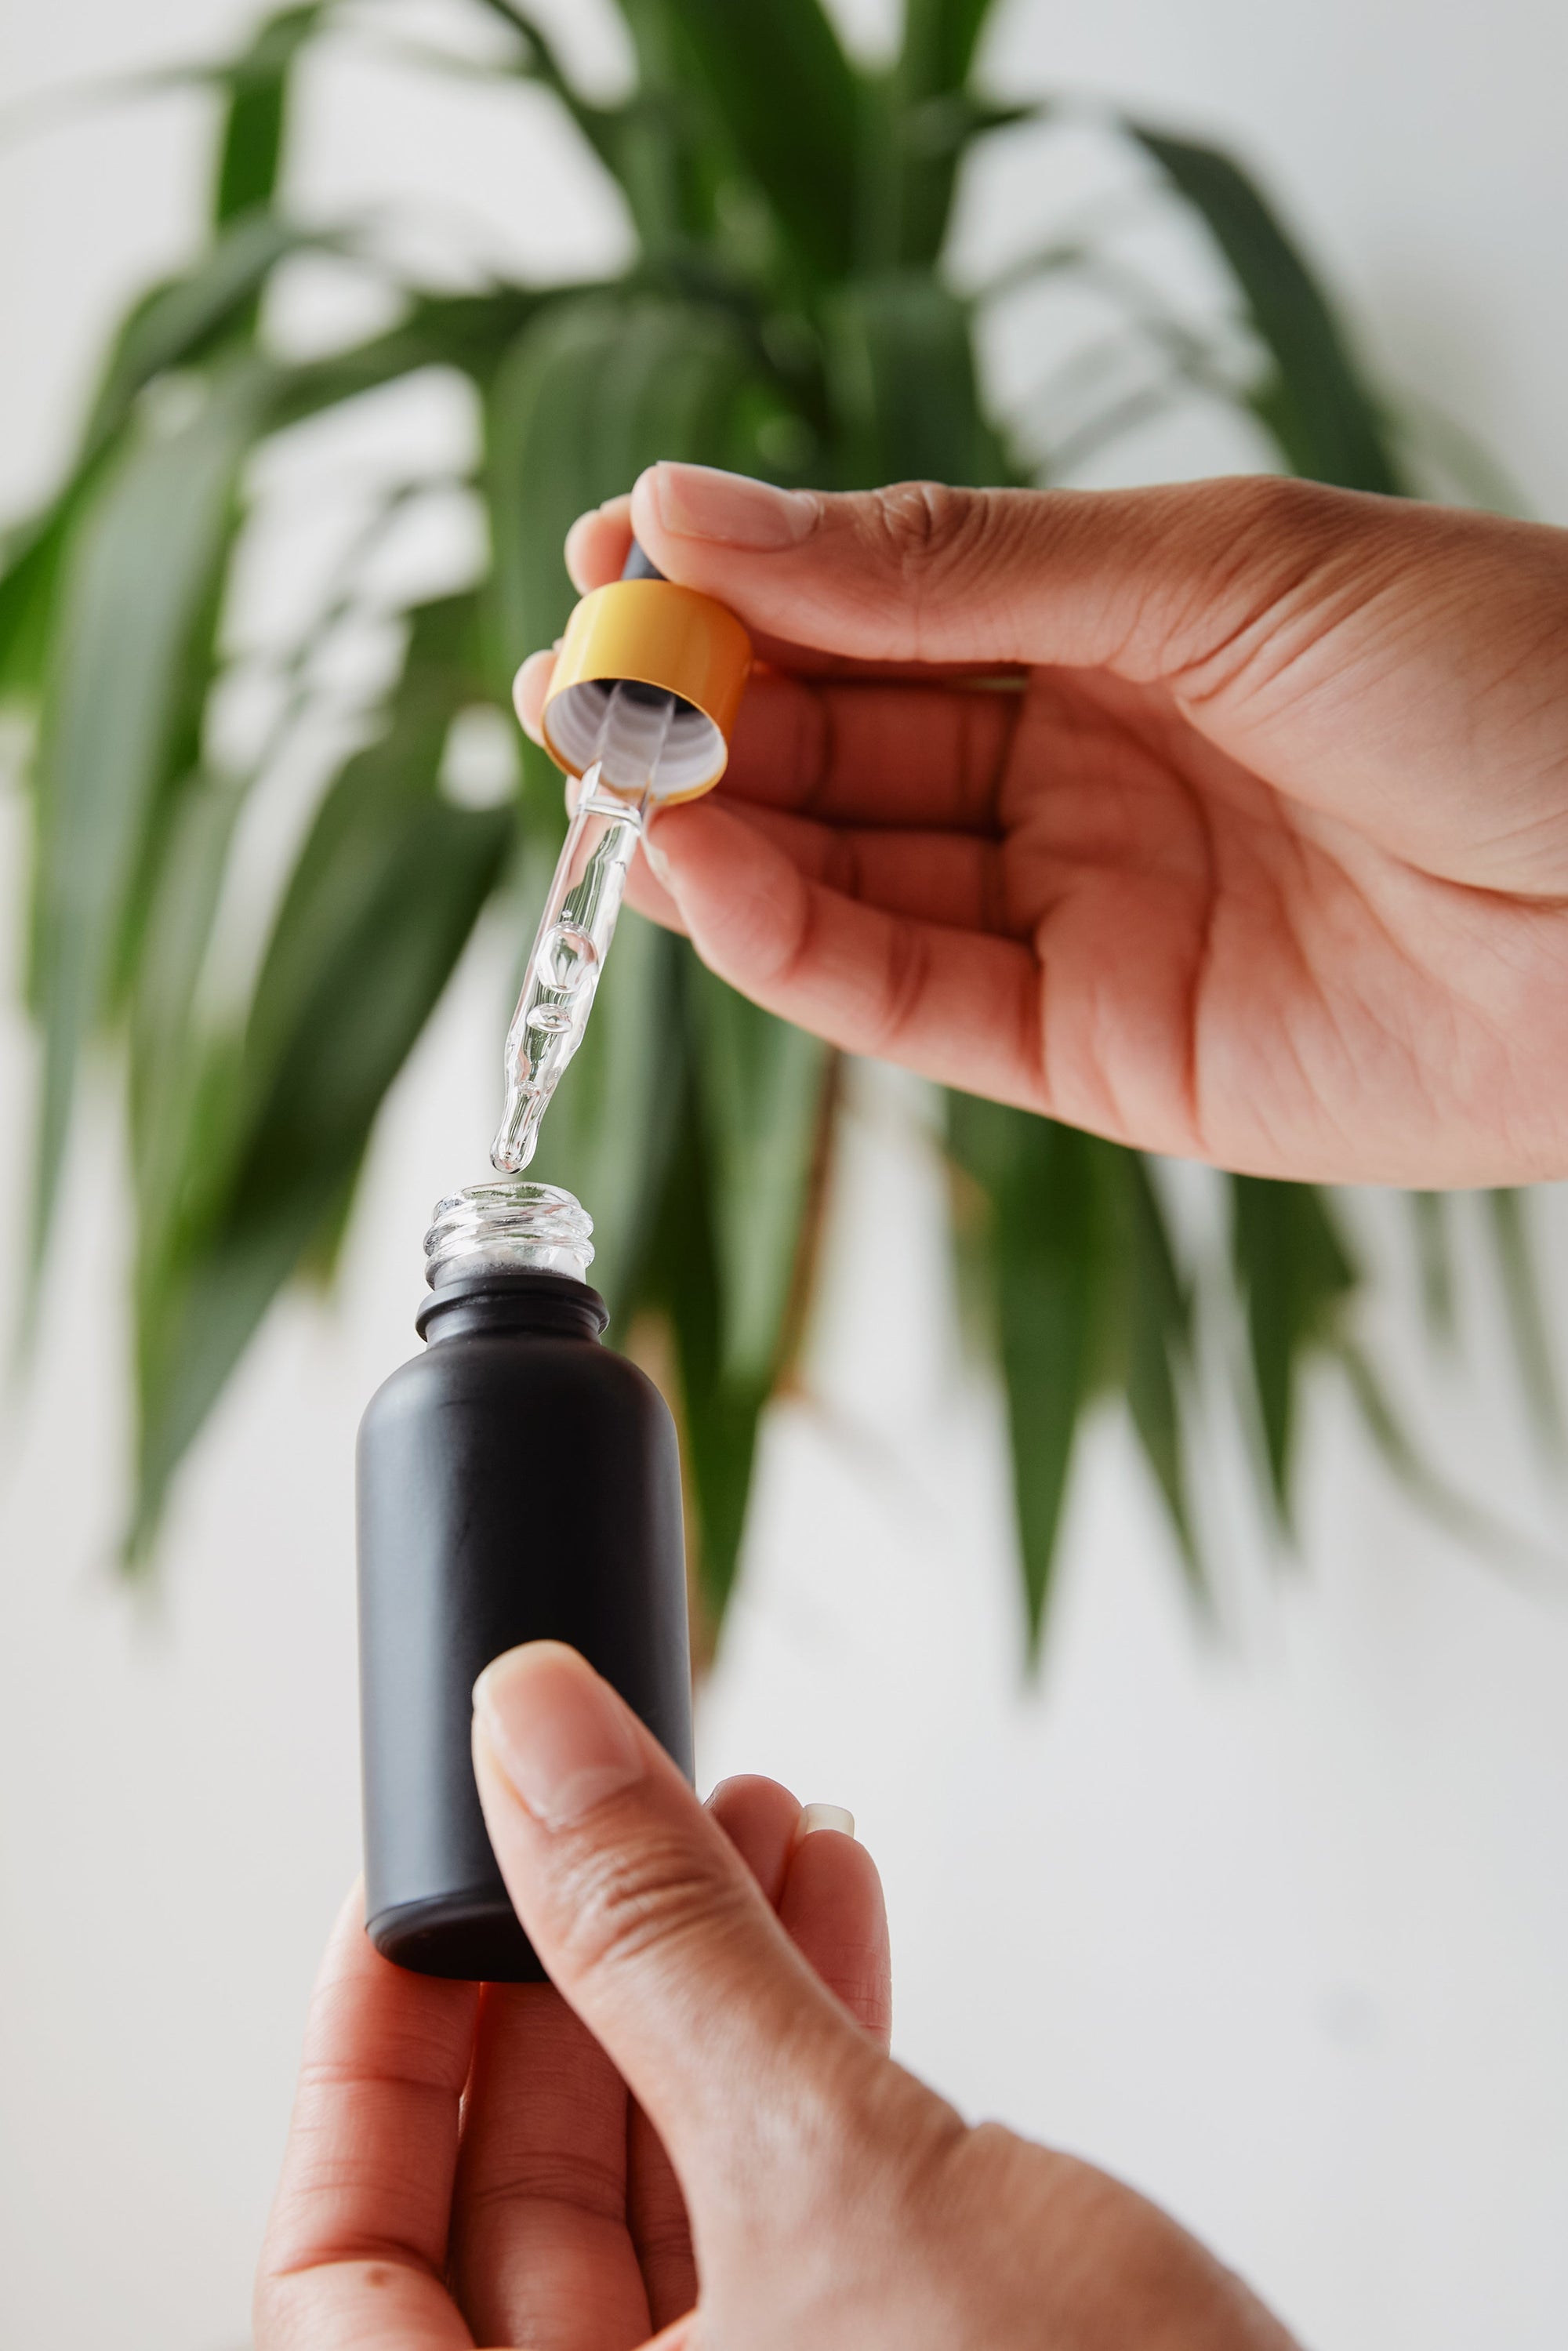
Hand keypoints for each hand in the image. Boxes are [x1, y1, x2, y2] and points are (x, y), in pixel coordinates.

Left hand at [257, 1641, 1295, 2347]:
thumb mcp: (834, 2177)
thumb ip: (661, 1948)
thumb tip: (531, 1744)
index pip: (346, 2271)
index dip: (367, 2062)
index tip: (421, 1883)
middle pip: (518, 2211)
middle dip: (580, 1971)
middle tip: (609, 1810)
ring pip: (677, 2188)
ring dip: (710, 1979)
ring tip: (751, 1813)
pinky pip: (795, 2207)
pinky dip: (809, 2047)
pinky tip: (831, 1904)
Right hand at [517, 463, 1567, 1188]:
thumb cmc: (1508, 675)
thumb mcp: (1210, 574)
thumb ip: (949, 568)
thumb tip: (699, 507)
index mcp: (1121, 624)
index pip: (875, 610)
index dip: (738, 589)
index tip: (613, 564)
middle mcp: (1089, 771)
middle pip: (842, 748)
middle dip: (703, 720)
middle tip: (581, 691)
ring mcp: (1092, 915)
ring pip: (855, 880)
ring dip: (721, 837)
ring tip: (612, 786)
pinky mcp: (1107, 1054)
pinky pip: (918, 1000)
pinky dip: (801, 950)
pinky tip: (710, 883)